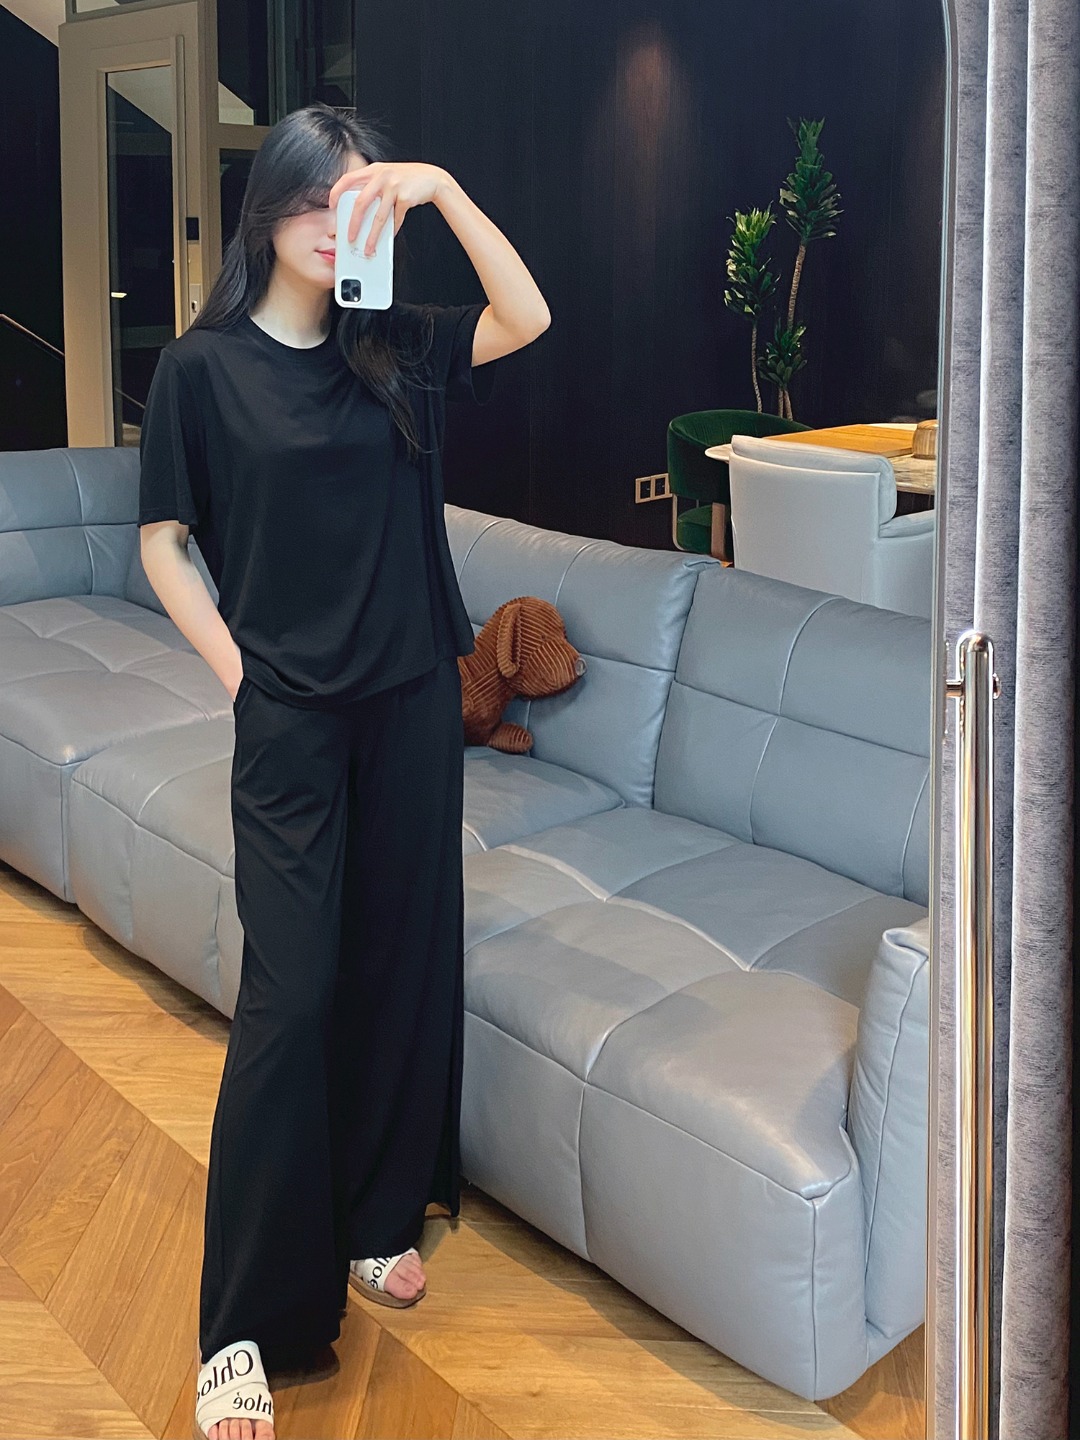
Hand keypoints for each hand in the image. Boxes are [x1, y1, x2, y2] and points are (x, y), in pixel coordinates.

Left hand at [327, 162, 449, 255]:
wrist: (431, 178)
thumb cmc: (407, 179)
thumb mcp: (386, 176)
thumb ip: (372, 187)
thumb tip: (358, 209)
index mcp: (373, 170)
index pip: (347, 179)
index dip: (336, 192)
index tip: (331, 206)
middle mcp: (381, 176)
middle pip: (361, 202)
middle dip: (354, 223)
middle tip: (350, 237)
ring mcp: (394, 187)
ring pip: (379, 217)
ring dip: (372, 236)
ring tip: (368, 248)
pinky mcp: (405, 198)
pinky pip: (395, 219)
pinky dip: (391, 231)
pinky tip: (388, 237)